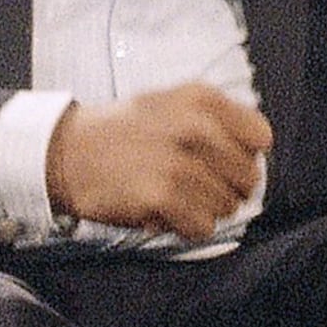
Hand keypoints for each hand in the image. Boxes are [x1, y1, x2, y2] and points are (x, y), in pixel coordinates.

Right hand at [46, 85, 272, 242]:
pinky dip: (185, 226)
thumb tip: (255, 153)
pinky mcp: (162, 196)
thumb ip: (217, 120)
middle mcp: (195, 127)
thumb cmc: (122, 133)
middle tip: (193, 184)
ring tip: (172, 194)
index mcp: (202, 99)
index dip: (243, 155)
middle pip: (248, 178)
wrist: (66, 153)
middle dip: (225, 187)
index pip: (260, 138)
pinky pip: (202, 227)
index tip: (219, 160)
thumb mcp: (172, 103)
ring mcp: (179, 163)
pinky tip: (162, 210)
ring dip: (202, 209)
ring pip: (227, 206)